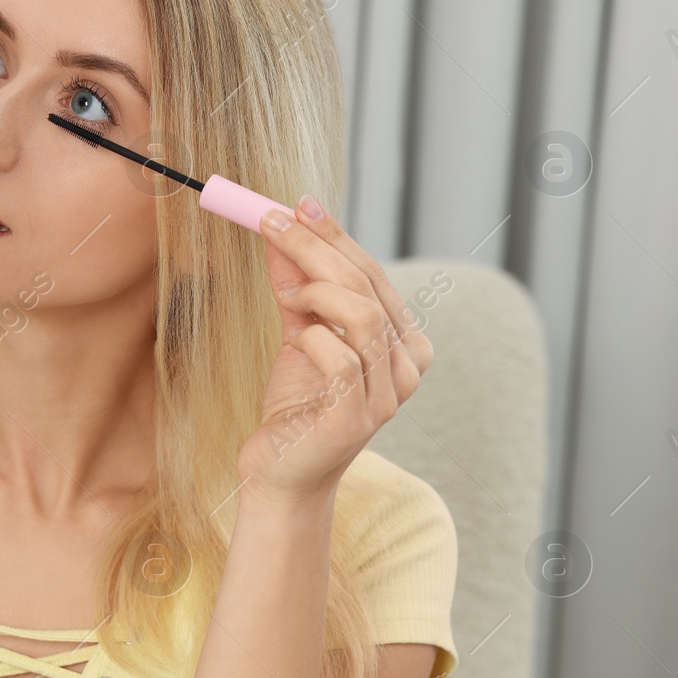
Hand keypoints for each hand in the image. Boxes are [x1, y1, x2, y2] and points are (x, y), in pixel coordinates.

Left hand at [236, 195, 433, 502]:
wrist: (280, 474)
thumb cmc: (295, 406)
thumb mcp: (298, 336)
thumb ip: (296, 287)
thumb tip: (279, 229)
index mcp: (403, 343)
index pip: (372, 274)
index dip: (336, 236)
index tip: (299, 204)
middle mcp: (406, 367)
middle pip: (366, 286)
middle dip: (317, 246)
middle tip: (272, 221)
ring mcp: (387, 394)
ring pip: (361, 315)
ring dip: (315, 290)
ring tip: (285, 296)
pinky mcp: (356, 416)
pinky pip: (338, 355)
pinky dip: (311, 337)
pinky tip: (294, 340)